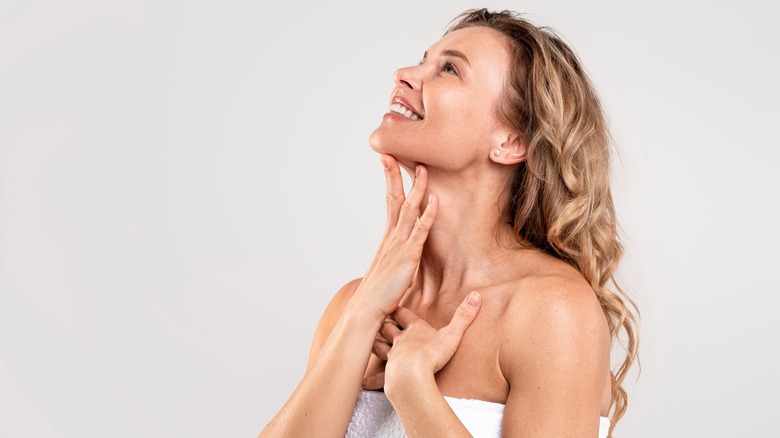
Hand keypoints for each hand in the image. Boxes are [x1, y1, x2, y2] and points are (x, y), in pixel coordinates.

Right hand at [350, 155, 437, 320]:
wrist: (366, 311)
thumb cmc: (377, 296)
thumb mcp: (388, 272)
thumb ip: (394, 260)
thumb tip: (397, 257)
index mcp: (388, 238)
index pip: (389, 202)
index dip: (390, 181)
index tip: (388, 161)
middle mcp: (392, 237)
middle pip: (394, 198)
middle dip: (395, 175)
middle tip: (393, 152)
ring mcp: (399, 245)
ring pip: (409, 209)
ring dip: (417, 188)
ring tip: (422, 168)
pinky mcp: (408, 256)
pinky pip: (420, 230)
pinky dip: (428, 214)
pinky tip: (434, 200)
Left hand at [362, 292, 482, 392]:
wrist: (412, 376)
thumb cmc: (431, 354)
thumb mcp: (452, 334)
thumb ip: (464, 315)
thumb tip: (477, 295)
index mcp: (414, 329)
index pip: (403, 314)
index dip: (398, 308)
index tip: (392, 301)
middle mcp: (400, 341)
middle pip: (388, 328)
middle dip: (383, 322)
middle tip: (377, 318)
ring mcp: (392, 358)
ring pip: (379, 347)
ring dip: (375, 343)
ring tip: (369, 340)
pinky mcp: (389, 374)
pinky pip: (379, 376)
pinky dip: (371, 378)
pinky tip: (363, 381)